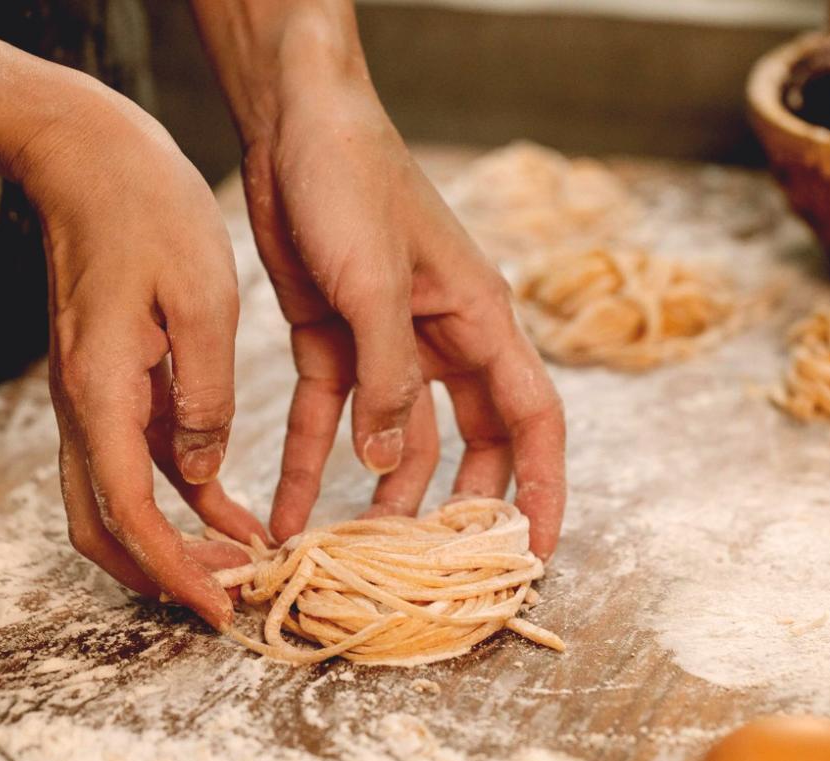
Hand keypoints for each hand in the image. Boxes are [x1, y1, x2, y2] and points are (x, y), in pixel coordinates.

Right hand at [15, 82, 265, 626]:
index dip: (175, 571)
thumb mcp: (201, 300)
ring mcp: (90, 399)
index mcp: (101, 393)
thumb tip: (203, 475)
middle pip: (103, 529)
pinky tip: (231, 509)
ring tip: (243, 563)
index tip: (223, 606)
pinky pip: (137, 462)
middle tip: (229, 598)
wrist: (88, 155)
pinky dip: (179, 498)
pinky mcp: (109, 384)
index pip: (130, 515)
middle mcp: (82, 408)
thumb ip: (204, 394)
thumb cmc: (147, 211)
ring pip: (116, 502)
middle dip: (162, 575)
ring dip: (171, 543)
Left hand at [243, 81, 566, 557]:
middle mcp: (442, 339)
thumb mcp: (374, 285)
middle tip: (432, 569)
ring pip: (398, 440)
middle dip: (456, 506)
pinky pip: (328, 416)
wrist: (291, 122)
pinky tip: (288, 510)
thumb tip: (391, 464)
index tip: (534, 552)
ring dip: (376, 495)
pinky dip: (311, 462)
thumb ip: (388, 379)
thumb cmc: (352, 181)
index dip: (542, 488)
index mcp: (480, 320)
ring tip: (348, 553)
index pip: (533, 420)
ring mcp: (388, 342)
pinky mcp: (332, 338)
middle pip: (471, 442)